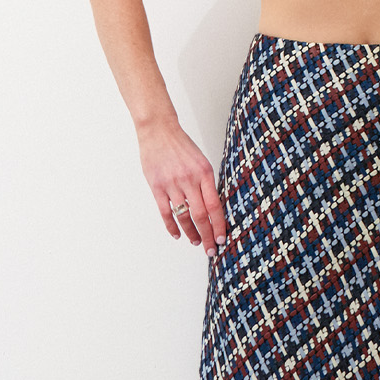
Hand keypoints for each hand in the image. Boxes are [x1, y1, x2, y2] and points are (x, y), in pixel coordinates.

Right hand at [139, 119, 225, 252]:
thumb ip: (207, 183)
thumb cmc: (182, 146)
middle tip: (211, 249)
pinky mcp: (156, 186)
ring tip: (196, 242)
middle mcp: (189, 180)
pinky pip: (165, 211)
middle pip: (200, 215)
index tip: (222, 239)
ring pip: (183, 216)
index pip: (215, 206)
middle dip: (208, 235)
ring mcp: (172, 184)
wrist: (159, 130)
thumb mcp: (202, 161)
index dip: (219, 225)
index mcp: (205, 173)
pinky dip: (171, 226)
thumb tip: (214, 207)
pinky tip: (177, 235)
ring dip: (191, 233)